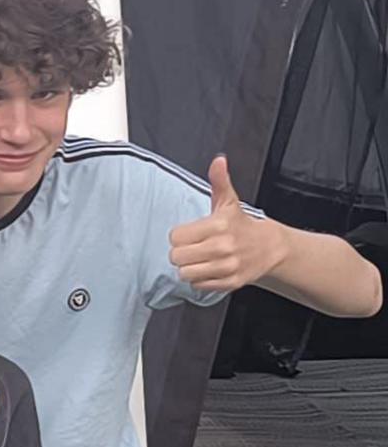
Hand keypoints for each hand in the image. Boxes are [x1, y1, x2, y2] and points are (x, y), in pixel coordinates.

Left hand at [169, 156, 284, 292]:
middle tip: (194, 248)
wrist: (270, 247)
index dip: (179, 236)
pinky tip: (210, 269)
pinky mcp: (230, 282)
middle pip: (177, 257)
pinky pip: (199, 285)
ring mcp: (227, 266)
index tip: (190, 234)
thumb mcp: (228, 201)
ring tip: (201, 259)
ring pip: (185, 273)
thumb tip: (218, 161)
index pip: (175, 237)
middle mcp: (223, 246)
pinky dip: (201, 280)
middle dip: (182, 253)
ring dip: (189, 268)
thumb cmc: (241, 224)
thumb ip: (219, 181)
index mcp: (218, 225)